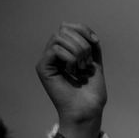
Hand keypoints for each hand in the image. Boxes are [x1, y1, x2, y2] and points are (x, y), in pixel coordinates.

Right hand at [35, 22, 106, 137]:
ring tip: (82, 68)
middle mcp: (54, 54)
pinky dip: (70, 58)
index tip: (95, 41)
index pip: (68, 27)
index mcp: (65, 52)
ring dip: (77, 51)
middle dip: (82, 43)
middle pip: (63, 29)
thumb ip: (91, 47)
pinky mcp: (43, 67)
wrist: (87, 110)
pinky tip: (73, 71)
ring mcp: (47, 60)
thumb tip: (87, 32)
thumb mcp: (95, 63)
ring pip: (59, 37)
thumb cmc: (92, 92)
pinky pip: (55, 49)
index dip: (83, 29)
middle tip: (87, 63)